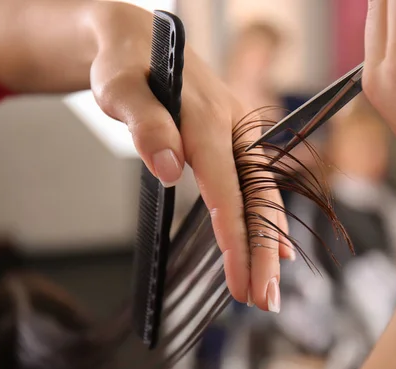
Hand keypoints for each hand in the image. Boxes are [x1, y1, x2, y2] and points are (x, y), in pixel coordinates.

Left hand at [89, 2, 288, 309]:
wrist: (139, 39)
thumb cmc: (126, 63)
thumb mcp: (119, 86)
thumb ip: (145, 124)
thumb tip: (169, 170)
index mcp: (207, 118)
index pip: (227, 188)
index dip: (236, 237)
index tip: (241, 279)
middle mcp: (233, 127)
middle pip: (257, 197)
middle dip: (262, 252)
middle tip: (263, 301)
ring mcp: (238, 134)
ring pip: (262, 195)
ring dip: (267, 243)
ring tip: (268, 288)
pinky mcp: (234, 141)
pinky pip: (256, 184)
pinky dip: (265, 219)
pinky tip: (276, 247)